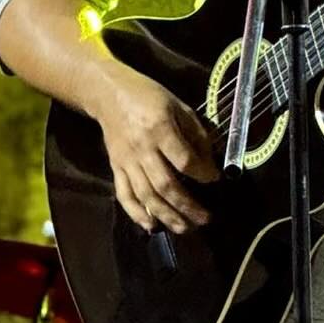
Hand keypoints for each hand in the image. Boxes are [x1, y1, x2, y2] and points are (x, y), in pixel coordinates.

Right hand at [95, 71, 217, 233]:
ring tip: (185, 228)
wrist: (109, 94)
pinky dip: (137, 213)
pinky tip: (151, 226)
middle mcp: (142, 149)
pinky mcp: (115, 168)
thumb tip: (209, 163)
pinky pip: (125, 194)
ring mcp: (126, 161)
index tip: (214, 179)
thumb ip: (196, 133)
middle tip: (205, 218)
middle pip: (165, 185)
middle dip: (187, 206)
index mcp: (159, 129)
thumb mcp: (178, 106)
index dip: (202, 173)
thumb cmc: (148, 96)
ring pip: (146, 195)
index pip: (183, 160)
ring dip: (166, 216)